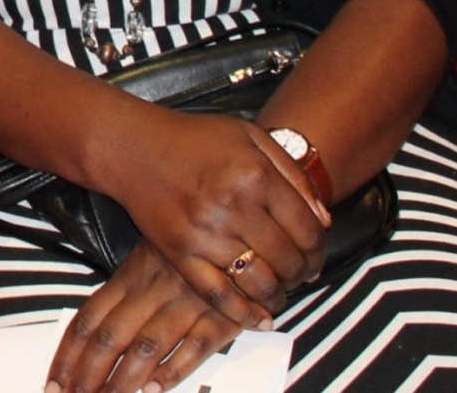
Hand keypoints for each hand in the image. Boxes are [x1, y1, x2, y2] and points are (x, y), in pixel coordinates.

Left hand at [48, 239, 246, 392]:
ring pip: (146, 345)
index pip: (88, 320)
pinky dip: (174, 369)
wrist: (243, 232)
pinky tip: (155, 389)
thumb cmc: (188, 254)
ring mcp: (186, 302)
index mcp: (130, 276)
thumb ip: (120, 296)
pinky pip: (196, 345)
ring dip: (124, 380)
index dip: (68, 355)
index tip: (54, 382)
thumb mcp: (146, 262)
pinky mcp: (222, 314)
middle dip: (88, 375)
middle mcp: (153, 289)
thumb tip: (85, 337)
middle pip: (110, 337)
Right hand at [104, 111, 327, 317]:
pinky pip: (217, 293)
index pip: (308, 230)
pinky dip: (242, 313)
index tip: (314, 258)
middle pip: (288, 260)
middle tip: (298, 277)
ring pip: (258, 282)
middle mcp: (233, 204)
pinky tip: (257, 319)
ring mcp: (204, 231)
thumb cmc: (194, 139)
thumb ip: (292, 174)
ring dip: (276, 296)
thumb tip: (324, 221)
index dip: (319, 251)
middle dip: (300, 275)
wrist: (132, 146)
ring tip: (278, 294)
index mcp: (256, 175)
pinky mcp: (178, 250)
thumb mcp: (250, 137)